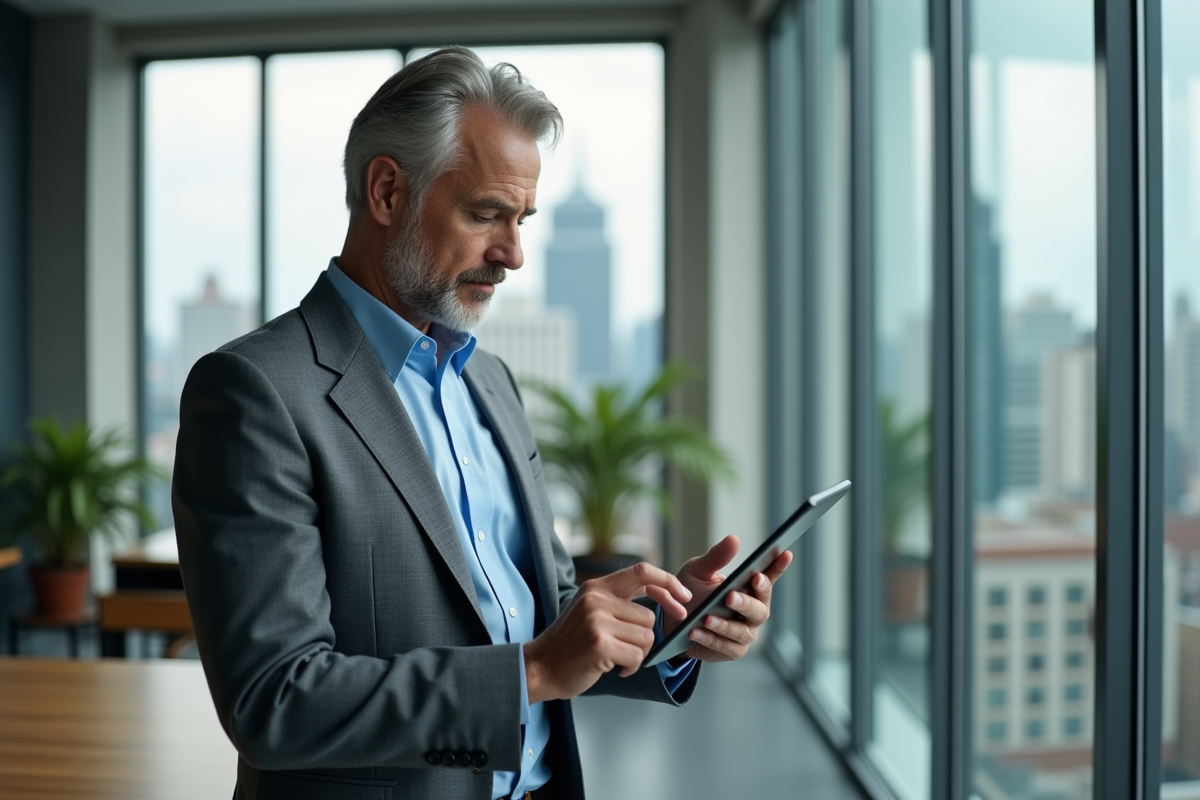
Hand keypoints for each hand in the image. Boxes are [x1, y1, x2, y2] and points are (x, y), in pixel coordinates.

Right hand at [523, 562, 692, 703]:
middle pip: (649, 616)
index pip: (642, 571)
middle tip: (625, 647)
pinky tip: (615, 667)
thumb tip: (661, 594)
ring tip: (616, 657)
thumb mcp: (589, 608)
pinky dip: (632, 666)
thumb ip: (618, 599)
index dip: (668, 582)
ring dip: (638, 653)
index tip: (684, 598)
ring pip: (647, 637)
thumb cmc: (570, 642)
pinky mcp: (600, 644)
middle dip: (643, 637)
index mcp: (597, 587)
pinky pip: (638, 656)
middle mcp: (597, 599)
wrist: (540, 667)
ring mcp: (598, 621)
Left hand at [663, 535, 792, 662]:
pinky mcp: (733, 651)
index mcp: (748, 588)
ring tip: (706, 618)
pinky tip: (695, 631)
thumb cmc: (690, 593)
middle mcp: (753, 611)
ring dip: (724, 624)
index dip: (778, 567)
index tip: (785, 553)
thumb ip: (716, 558)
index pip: (767, 577)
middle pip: (760, 609)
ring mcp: (745, 633)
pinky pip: (725, 646)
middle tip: (730, 596)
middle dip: (746, 603)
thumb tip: (734, 539)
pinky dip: (710, 638)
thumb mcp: (698, 571)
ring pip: (742, 631)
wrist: (673, 623)